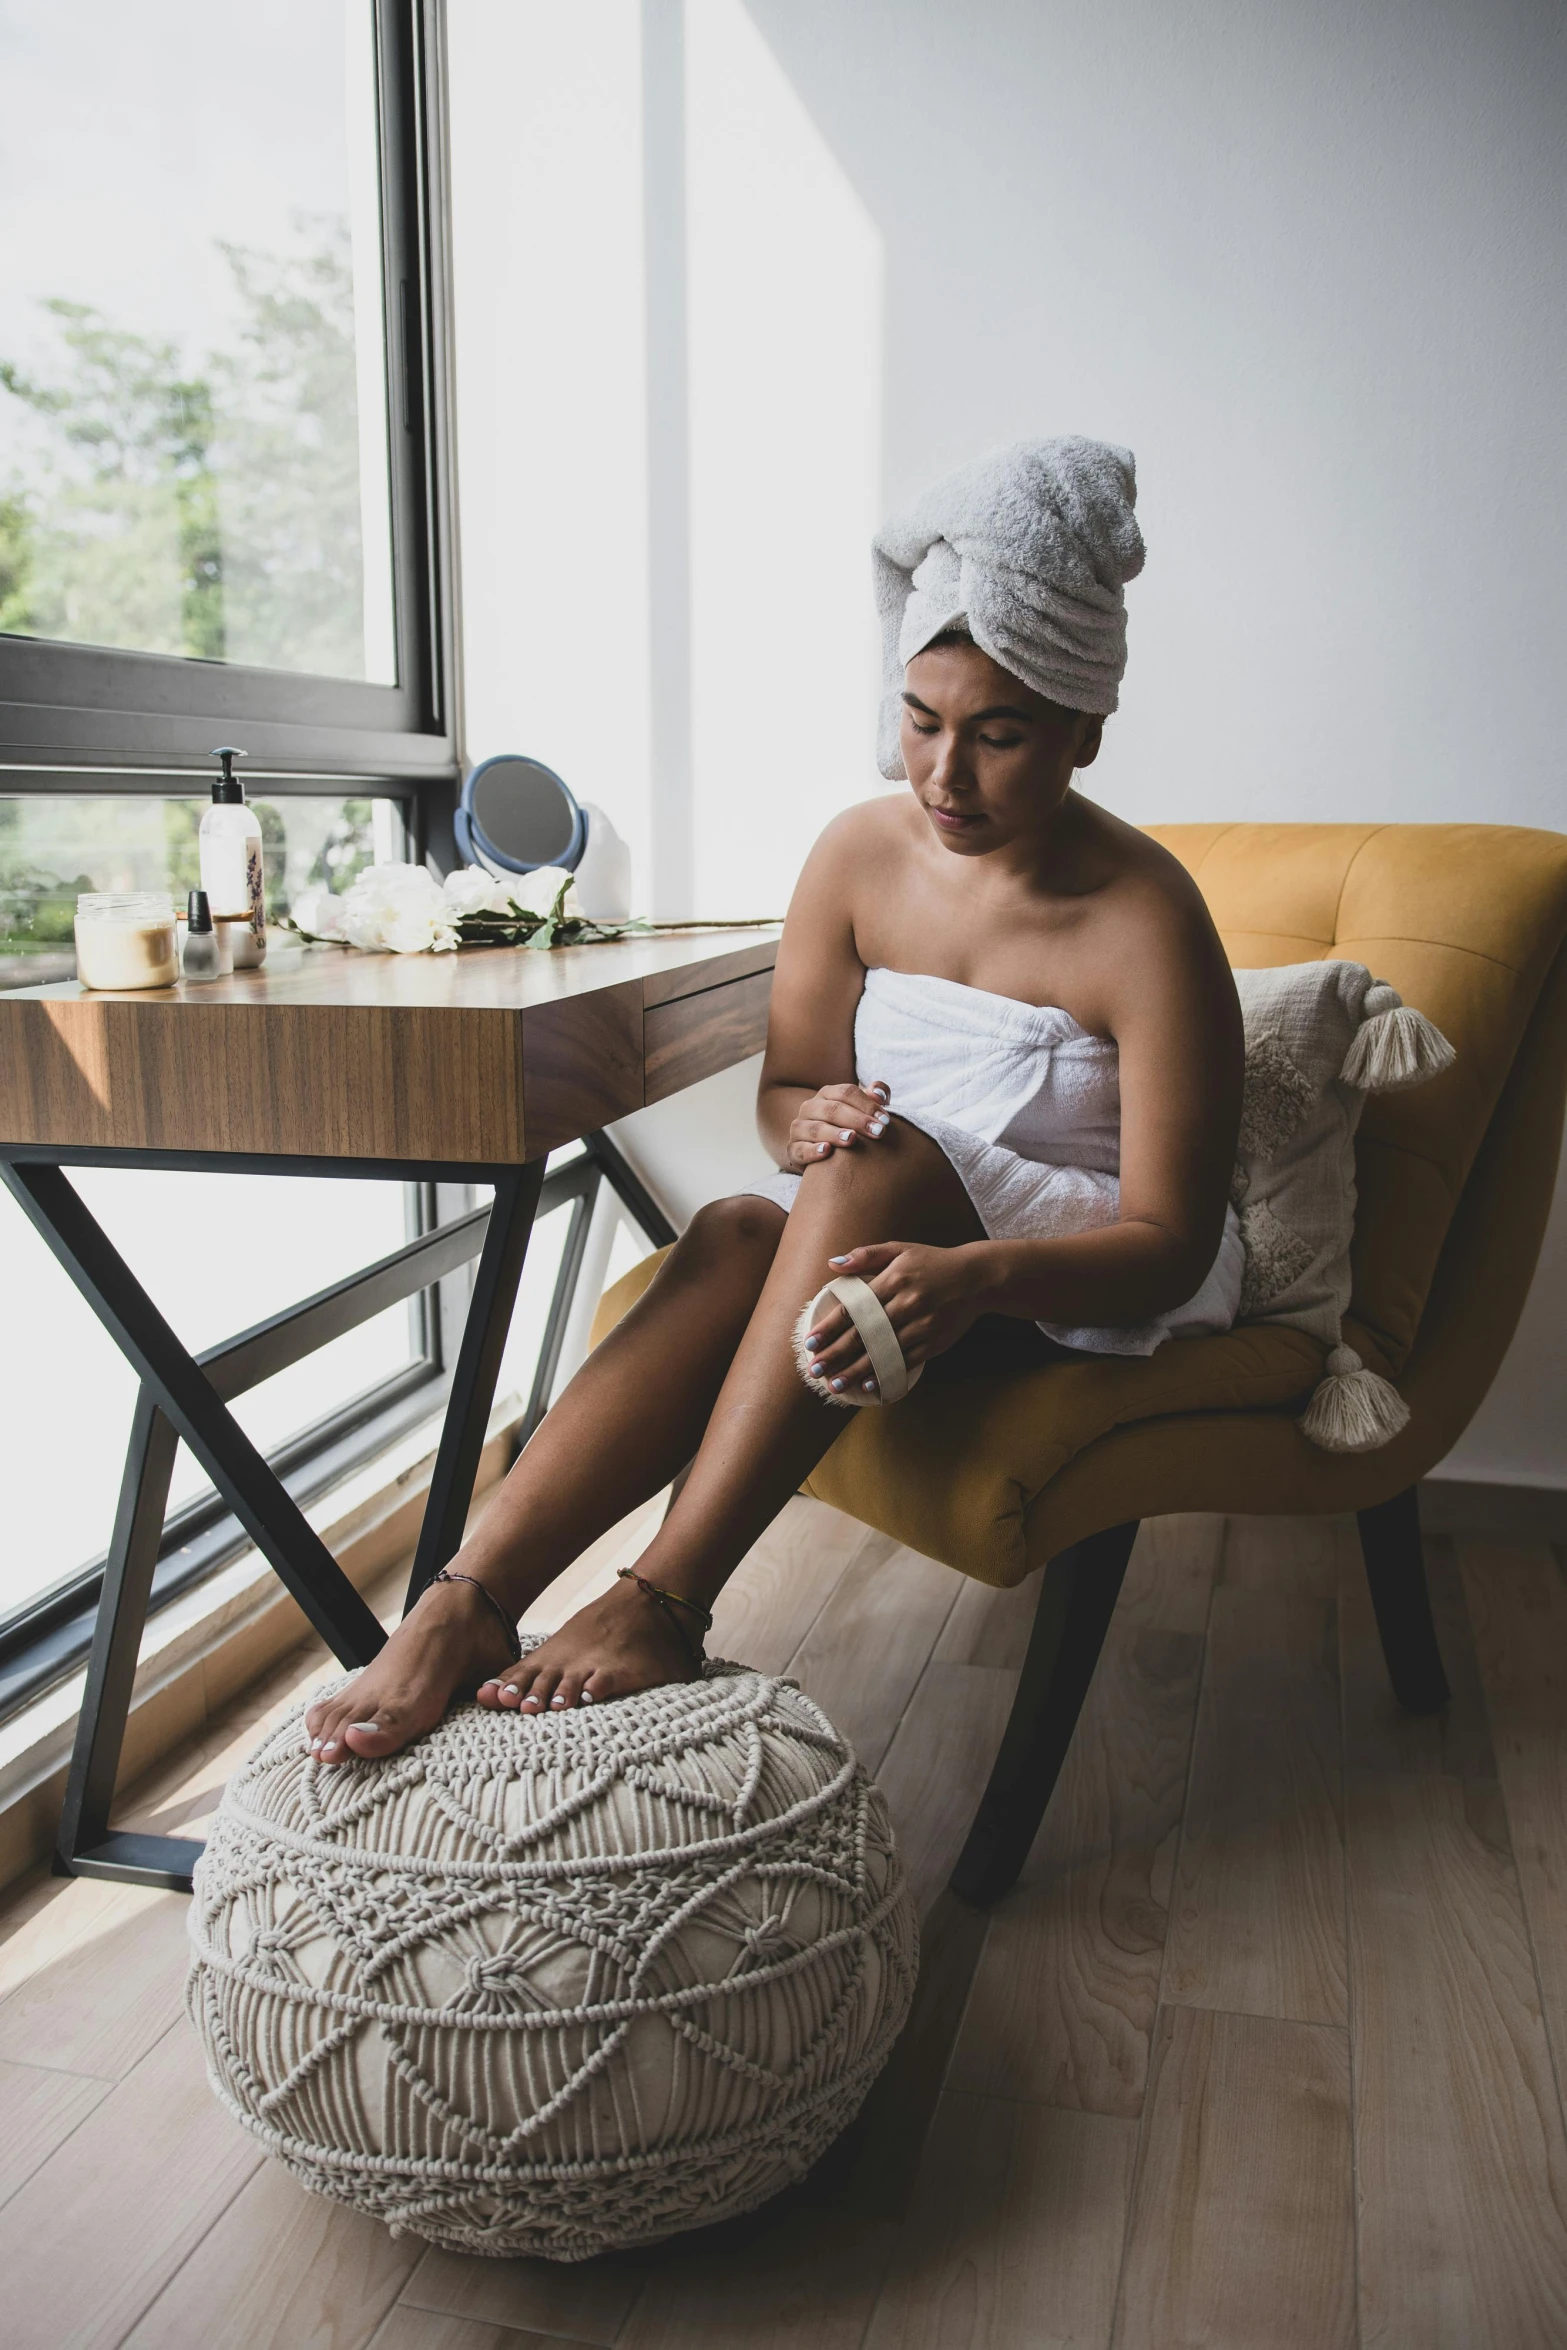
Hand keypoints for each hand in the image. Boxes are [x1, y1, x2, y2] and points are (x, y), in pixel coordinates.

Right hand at [786, 1080, 891, 1171]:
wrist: (819, 1152)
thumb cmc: (846, 1127)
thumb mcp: (859, 1110)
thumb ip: (872, 1099)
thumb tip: (880, 1094)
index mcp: (827, 1094)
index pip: (846, 1093)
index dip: (867, 1105)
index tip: (886, 1121)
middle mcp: (810, 1108)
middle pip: (832, 1109)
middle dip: (857, 1120)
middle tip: (878, 1132)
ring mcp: (799, 1128)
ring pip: (815, 1128)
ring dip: (835, 1133)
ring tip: (852, 1139)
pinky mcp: (793, 1149)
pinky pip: (800, 1149)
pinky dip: (812, 1150)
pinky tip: (827, 1151)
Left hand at [802, 1240, 992, 1393]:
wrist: (977, 1278)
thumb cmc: (932, 1262)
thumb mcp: (900, 1249)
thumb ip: (865, 1255)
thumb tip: (832, 1265)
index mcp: (894, 1280)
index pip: (854, 1308)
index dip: (830, 1327)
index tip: (810, 1342)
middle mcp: (907, 1303)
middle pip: (864, 1335)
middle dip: (836, 1355)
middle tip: (814, 1370)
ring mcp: (922, 1325)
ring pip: (883, 1353)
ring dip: (856, 1371)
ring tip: (835, 1385)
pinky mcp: (935, 1341)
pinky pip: (905, 1361)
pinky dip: (886, 1373)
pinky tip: (868, 1384)